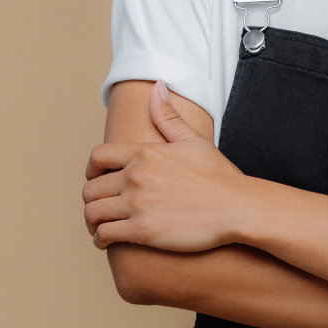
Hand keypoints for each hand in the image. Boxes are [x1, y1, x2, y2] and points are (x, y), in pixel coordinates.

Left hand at [82, 79, 253, 251]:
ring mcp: (138, 203)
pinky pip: (104, 234)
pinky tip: (108, 241)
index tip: (95, 179)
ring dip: (92, 221)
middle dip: (92, 199)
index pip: (98, 157)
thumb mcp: (194, 140)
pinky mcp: (142, 230)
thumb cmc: (219, 176)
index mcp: (145, 153)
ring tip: (100, 227)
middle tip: (100, 208)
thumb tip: (156, 86)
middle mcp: (136, 176)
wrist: (237, 207)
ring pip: (92, 213)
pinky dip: (100, 240)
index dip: (91, 169)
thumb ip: (168, 116)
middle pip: (91, 188)